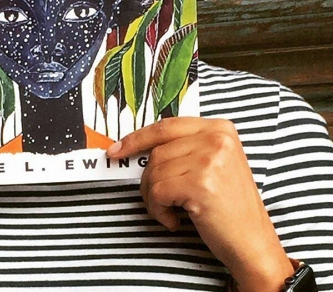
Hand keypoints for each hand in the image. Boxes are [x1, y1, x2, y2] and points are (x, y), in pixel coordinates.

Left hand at [108, 117, 293, 291]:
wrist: (254, 245)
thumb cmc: (229, 209)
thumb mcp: (213, 165)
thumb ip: (184, 148)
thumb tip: (137, 147)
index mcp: (219, 128)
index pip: (166, 126)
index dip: (137, 138)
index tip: (117, 150)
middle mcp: (216, 137)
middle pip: (157, 150)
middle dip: (149, 178)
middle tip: (156, 200)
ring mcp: (210, 158)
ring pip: (154, 171)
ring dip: (154, 197)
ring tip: (172, 211)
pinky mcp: (201, 182)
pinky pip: (157, 191)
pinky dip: (158, 210)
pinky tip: (174, 220)